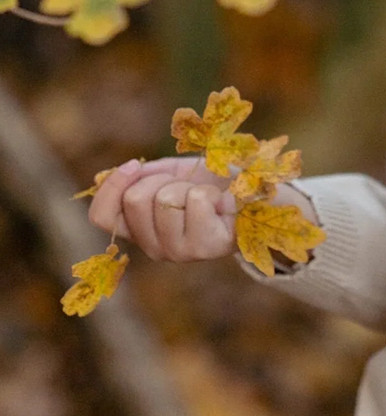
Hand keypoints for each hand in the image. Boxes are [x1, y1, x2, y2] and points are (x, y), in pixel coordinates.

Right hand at [88, 157, 235, 261]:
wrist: (253, 192)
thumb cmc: (211, 183)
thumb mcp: (172, 174)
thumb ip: (144, 176)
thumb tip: (114, 174)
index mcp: (140, 230)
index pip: (102, 217)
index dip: (112, 186)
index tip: (134, 164)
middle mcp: (154, 247)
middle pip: (136, 199)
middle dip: (163, 179)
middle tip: (188, 186)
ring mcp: (178, 251)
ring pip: (166, 198)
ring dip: (190, 186)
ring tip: (208, 197)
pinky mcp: (205, 247)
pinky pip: (196, 199)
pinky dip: (212, 191)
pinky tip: (223, 204)